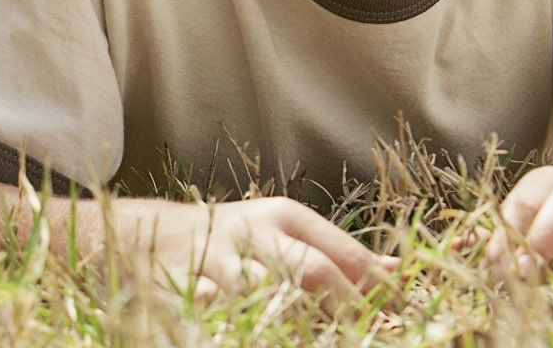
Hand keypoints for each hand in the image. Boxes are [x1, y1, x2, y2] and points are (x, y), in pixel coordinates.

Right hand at [120, 194, 396, 307]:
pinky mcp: (182, 284)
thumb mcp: (287, 233)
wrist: (153, 233)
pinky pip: (209, 305)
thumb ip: (339, 253)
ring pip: (263, 292)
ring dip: (290, 319)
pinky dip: (227, 315)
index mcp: (284, 218)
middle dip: (343, 308)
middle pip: (310, 271)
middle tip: (360, 334)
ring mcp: (215, 261)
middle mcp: (252, 235)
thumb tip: (397, 270)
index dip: (374, 289)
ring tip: (305, 334)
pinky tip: (242, 326)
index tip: (400, 315)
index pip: (341, 255)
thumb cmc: (237, 239)